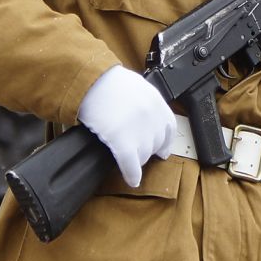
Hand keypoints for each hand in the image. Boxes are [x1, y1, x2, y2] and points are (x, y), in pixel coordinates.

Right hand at [77, 65, 174, 186]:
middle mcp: (151, 116)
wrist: (91, 80)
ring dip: (137, 161)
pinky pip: (131, 164)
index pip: (169, 127)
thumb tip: (144, 118)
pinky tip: (132, 180)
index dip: (166, 142)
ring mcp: (138, 129)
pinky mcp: (122, 140)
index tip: (163, 151)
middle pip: (156, 143)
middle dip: (148, 151)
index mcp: (156, 101)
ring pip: (144, 155)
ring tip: (128, 161)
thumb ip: (145, 103)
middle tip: (138, 155)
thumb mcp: (136, 87)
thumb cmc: (108, 81)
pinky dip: (132, 174)